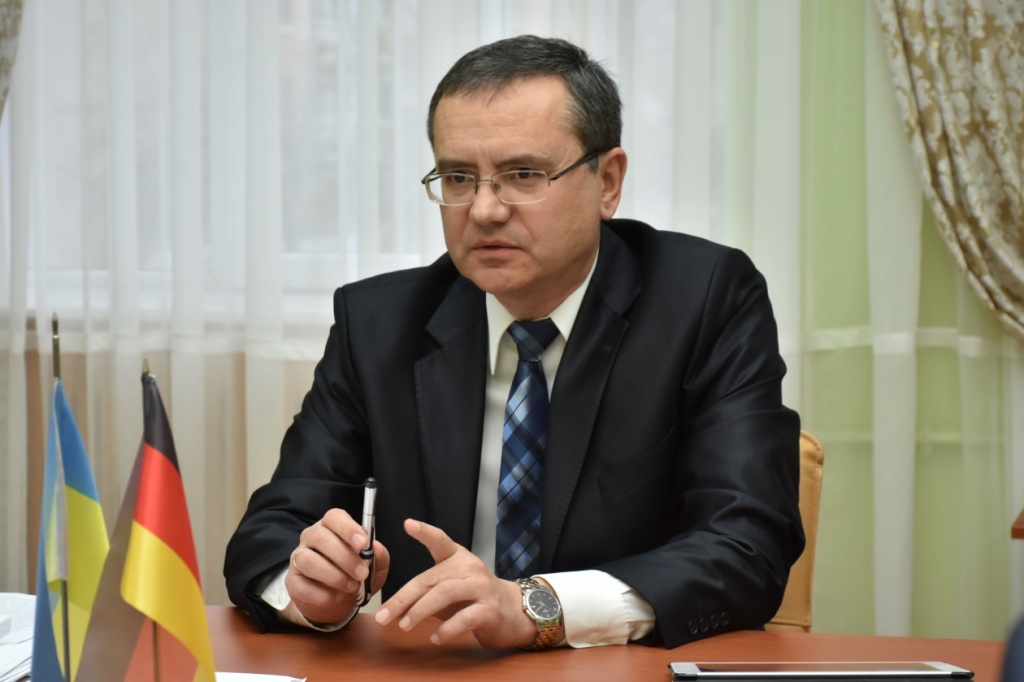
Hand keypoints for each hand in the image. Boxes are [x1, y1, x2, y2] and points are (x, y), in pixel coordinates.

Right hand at [285, 508, 390, 624]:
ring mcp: (298, 558)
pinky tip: (337, 597)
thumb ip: (379, 556)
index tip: (363, 543)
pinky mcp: (292, 581)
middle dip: (344, 557)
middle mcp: (311, 537)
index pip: (334, 517)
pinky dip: (323, 594)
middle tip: (362, 573)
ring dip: (333, 575)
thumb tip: (376, 547)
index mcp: (332, 527)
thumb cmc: (355, 575)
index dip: (348, 528)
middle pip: (321, 537)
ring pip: (308, 560)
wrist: (337, 601)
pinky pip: (302, 585)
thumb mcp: (374, 566)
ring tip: (351, 587)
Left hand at [374, 519, 536, 648]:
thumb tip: (392, 610)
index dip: (425, 532)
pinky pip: (465, 617)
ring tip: (404, 625)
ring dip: (421, 611)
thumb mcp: (449, 589)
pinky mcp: (491, 610)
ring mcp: (482, 587)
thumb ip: (425, 594)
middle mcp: (470, 567)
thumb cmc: (474, 599)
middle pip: (432, 578)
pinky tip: (435, 638)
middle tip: (383, 615)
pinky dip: (447, 629)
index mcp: (458, 558)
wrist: (513, 612)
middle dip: (404, 598)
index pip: (440, 540)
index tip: (408, 524)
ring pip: (446, 594)